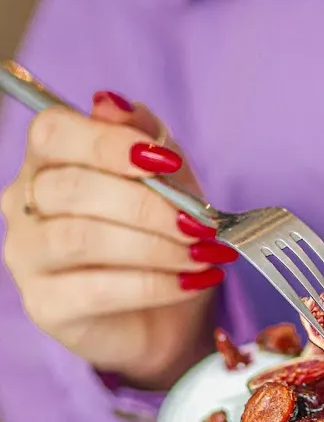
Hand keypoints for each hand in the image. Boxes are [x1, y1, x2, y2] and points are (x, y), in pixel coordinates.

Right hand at [1, 91, 237, 389]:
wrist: (165, 316)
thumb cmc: (160, 238)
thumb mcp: (169, 180)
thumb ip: (145, 138)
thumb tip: (114, 104)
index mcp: (48, 161)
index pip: (53, 132)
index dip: (109, 142)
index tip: (166, 161)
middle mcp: (24, 204)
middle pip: (72, 188)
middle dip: (147, 205)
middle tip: (199, 223)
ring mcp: (28, 257)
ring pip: (82, 239)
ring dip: (153, 246)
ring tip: (200, 254)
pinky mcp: (45, 306)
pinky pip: (97, 290)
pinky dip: (153, 285)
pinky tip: (188, 283)